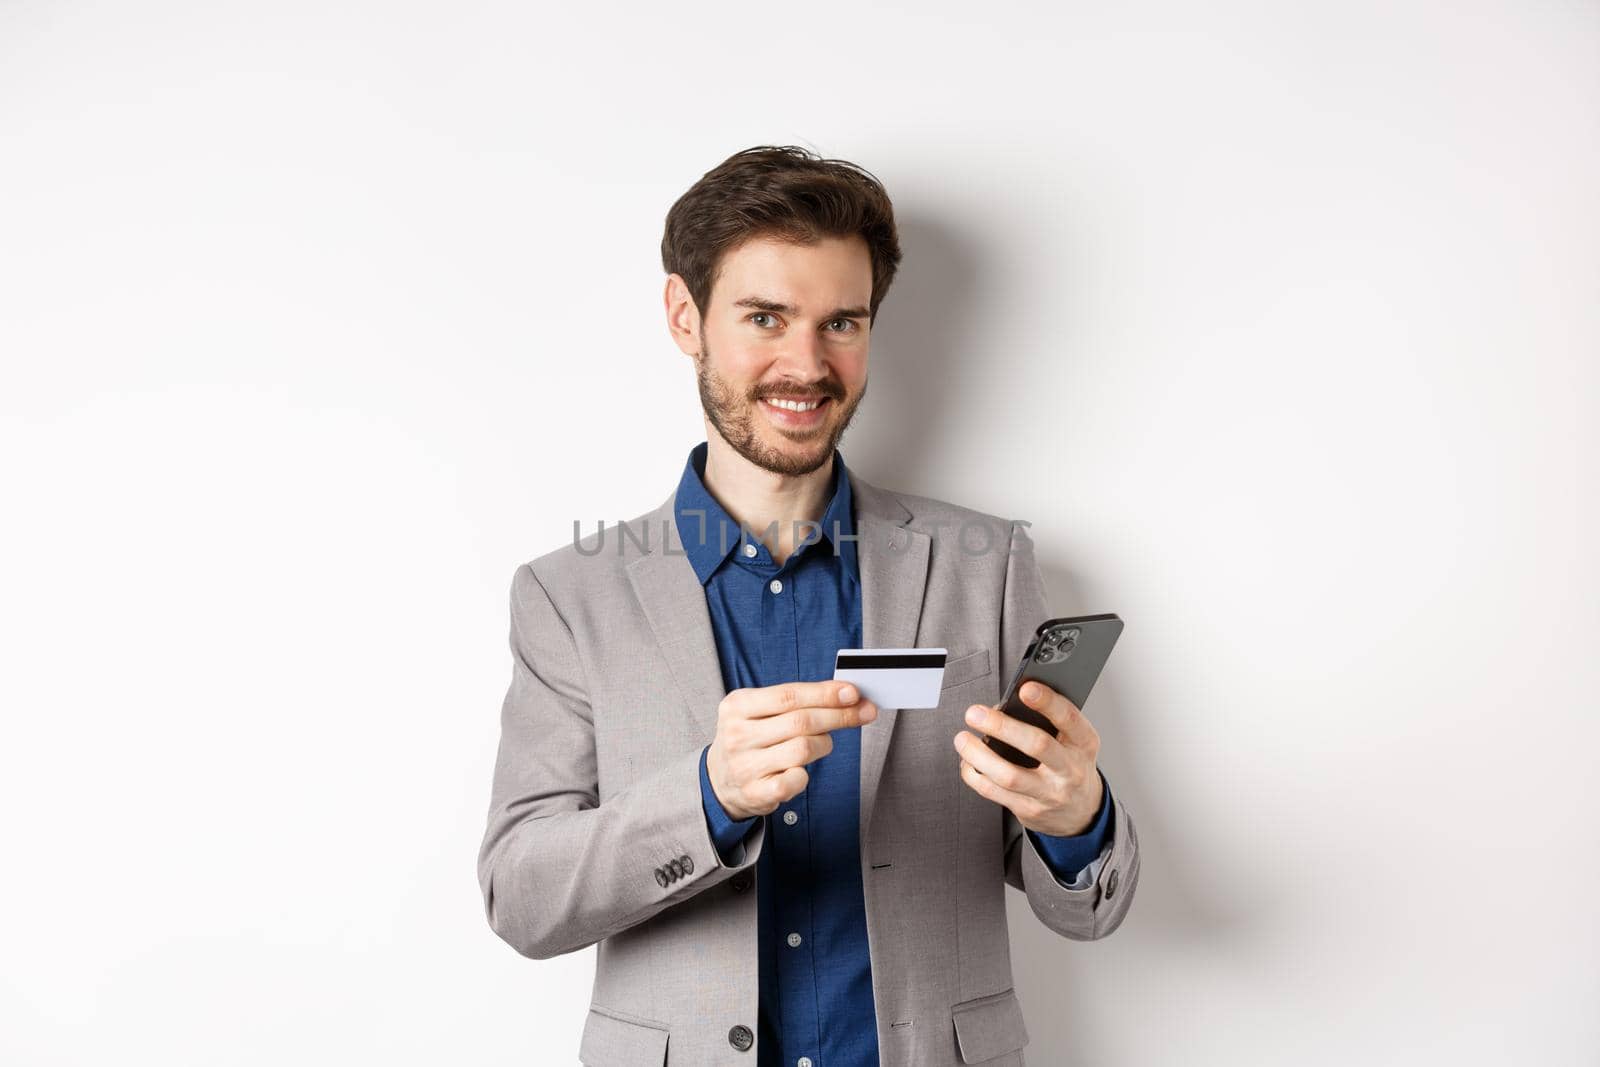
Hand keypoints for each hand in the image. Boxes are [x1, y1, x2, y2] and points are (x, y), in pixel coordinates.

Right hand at [707, 680, 877, 820]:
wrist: (720, 779)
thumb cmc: (751, 738)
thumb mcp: (758, 710)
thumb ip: (796, 701)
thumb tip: (846, 695)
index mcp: (737, 706)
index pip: (789, 695)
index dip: (825, 693)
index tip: (853, 692)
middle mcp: (738, 735)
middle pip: (800, 722)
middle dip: (838, 716)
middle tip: (863, 712)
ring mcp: (744, 766)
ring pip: (802, 749)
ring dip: (824, 744)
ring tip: (822, 743)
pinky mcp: (755, 793)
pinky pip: (794, 781)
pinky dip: (805, 775)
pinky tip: (801, 770)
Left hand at [952, 680, 1102, 835]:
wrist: (1081, 810)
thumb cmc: (1070, 764)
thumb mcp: (1074, 740)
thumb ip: (1049, 721)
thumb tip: (1001, 707)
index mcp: (1083, 744)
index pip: (1069, 719)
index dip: (1048, 702)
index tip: (1025, 688)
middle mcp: (1070, 770)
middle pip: (1037, 746)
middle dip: (1001, 727)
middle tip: (975, 714)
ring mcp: (1050, 794)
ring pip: (1009, 776)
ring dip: (979, 755)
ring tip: (962, 739)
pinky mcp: (1029, 811)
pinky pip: (994, 793)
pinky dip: (974, 775)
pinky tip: (968, 762)